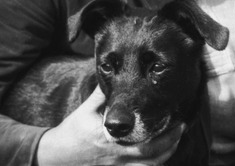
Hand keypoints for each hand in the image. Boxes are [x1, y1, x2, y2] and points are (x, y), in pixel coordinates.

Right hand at [35, 86, 184, 165]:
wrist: (54, 157)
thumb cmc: (71, 132)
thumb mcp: (85, 111)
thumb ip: (102, 95)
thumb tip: (116, 76)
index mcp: (109, 137)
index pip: (141, 137)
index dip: (162, 132)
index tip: (173, 118)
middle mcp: (115, 156)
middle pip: (150, 155)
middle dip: (170, 142)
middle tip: (181, 128)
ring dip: (164, 156)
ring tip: (175, 141)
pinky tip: (159, 157)